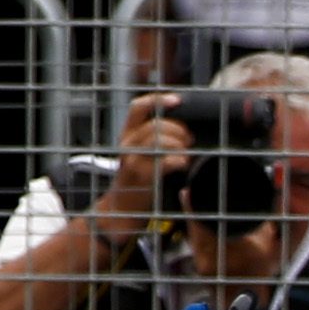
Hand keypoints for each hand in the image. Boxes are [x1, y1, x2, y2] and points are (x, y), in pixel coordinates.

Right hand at [95, 93, 192, 245]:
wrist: (119, 210)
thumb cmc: (137, 181)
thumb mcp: (141, 155)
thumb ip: (154, 139)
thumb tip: (183, 129)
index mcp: (127, 136)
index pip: (138, 108)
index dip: (158, 99)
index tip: (178, 100)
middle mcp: (127, 145)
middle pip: (156, 124)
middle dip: (178, 130)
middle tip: (189, 141)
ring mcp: (132, 160)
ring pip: (160, 140)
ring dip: (180, 145)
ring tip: (186, 154)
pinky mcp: (141, 177)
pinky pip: (164, 162)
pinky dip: (179, 161)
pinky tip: (184, 165)